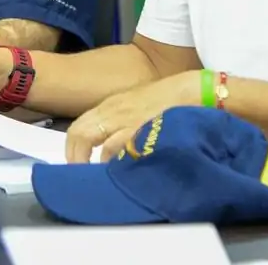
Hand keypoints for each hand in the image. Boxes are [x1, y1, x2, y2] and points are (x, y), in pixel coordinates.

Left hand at [66, 70, 198, 163]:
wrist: (195, 90)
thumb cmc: (168, 100)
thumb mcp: (136, 107)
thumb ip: (120, 123)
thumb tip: (105, 148)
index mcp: (110, 105)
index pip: (78, 126)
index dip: (72, 148)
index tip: (77, 163)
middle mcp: (113, 111)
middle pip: (78, 134)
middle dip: (75, 157)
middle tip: (81, 174)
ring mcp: (126, 121)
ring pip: (93, 143)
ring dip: (92, 163)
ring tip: (98, 177)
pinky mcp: (140, 131)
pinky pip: (115, 149)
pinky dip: (112, 163)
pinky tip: (118, 172)